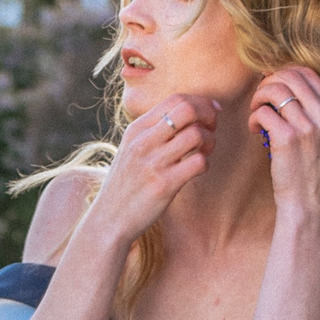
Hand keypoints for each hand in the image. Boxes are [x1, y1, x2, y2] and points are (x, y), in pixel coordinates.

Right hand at [91, 94, 217, 244]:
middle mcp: (144, 142)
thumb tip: (188, 113)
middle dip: (208, 115)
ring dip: (209, 141)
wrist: (108, 220)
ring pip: (196, 135)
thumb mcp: (131, 150)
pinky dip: (205, 164)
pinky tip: (197, 169)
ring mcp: (153, 163)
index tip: (211, 114)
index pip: (175, 99)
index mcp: (136, 129)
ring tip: (204, 152)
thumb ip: (153, 131)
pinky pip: (198, 162)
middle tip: (211, 129)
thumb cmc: (126, 185)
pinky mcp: (164, 185)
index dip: (200, 102)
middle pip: (187, 110)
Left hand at [250, 67, 319, 216]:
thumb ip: (312, 107)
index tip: (271, 86)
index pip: (307, 73)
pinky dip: (253, 118)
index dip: (283, 73)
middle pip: (289, 76)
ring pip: (274, 90)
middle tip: (259, 100)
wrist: (309, 203)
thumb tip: (283, 78)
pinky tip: (255, 130)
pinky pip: (263, 112)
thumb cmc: (311, 168)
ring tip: (256, 114)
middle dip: (268, 82)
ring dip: (258, 98)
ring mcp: (308, 126)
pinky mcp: (288, 139)